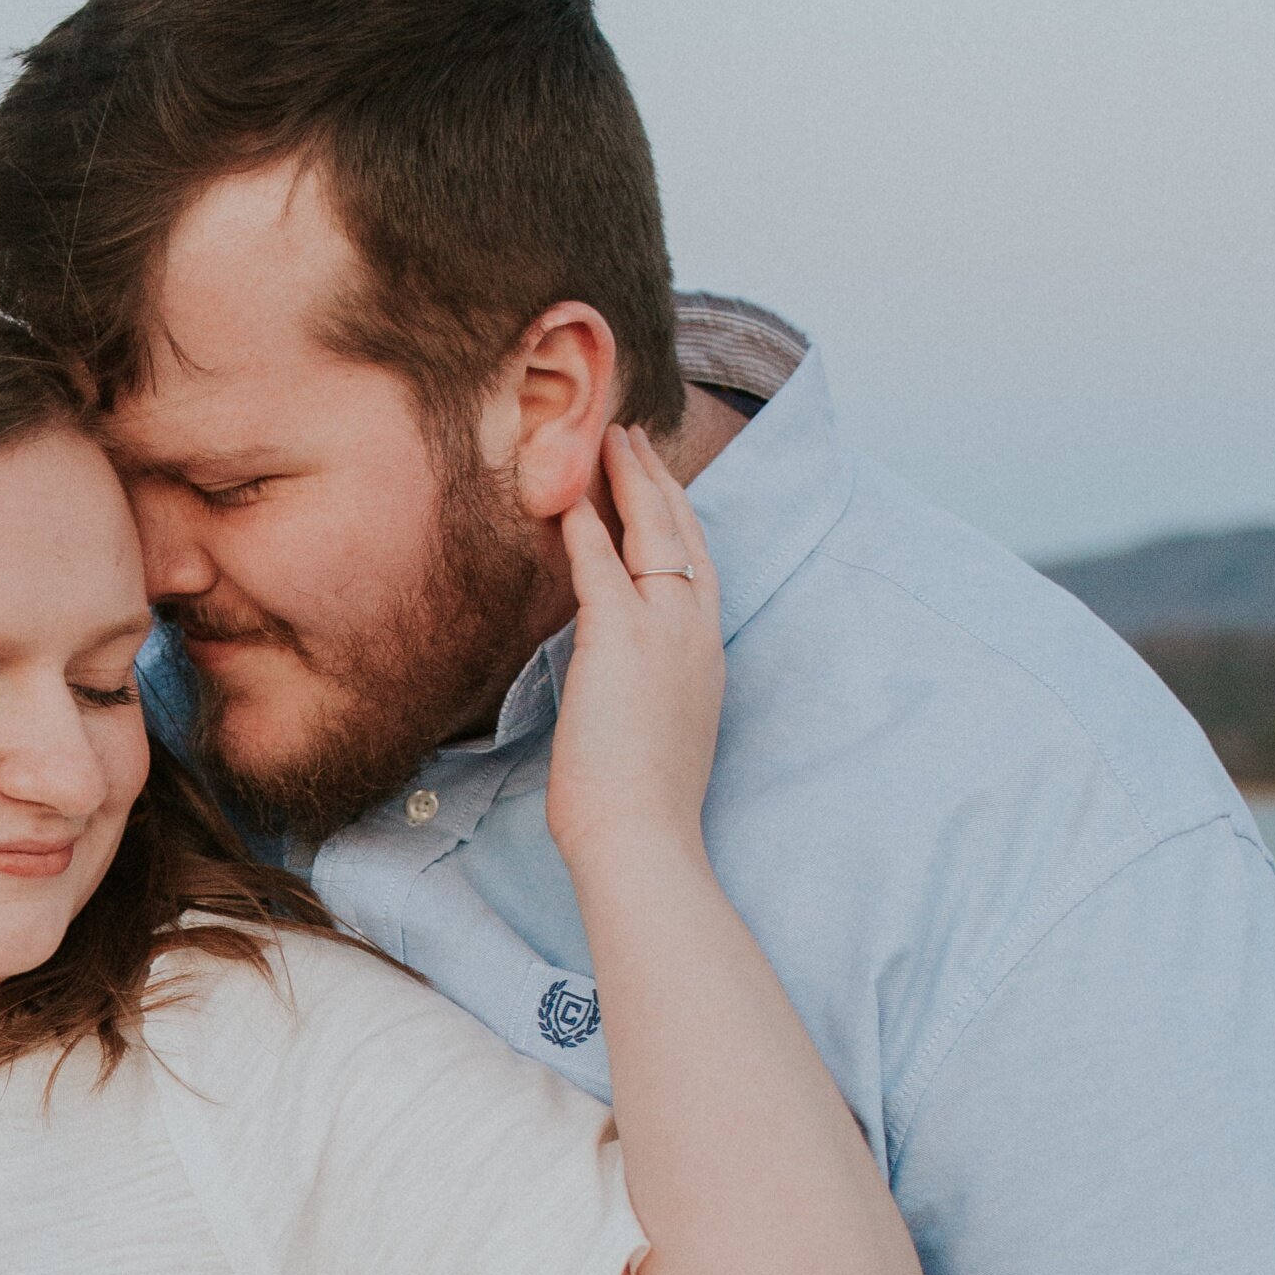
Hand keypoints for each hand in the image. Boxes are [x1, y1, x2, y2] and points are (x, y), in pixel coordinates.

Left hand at [546, 425, 723, 870]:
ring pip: (653, 533)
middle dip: (659, 479)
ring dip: (629, 480)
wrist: (643, 837)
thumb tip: (614, 683)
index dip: (679, 518)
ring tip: (608, 441)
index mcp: (705, 655)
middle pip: (684, 533)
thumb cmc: (640, 806)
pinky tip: (568, 496)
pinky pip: (601, 564)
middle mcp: (696, 632)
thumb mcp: (654, 730)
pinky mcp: (621, 639)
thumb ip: (643, 689)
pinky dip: (585, 526)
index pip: (697, 567)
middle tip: (634, 438)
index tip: (662, 484)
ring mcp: (665, 632)